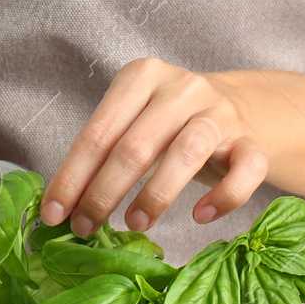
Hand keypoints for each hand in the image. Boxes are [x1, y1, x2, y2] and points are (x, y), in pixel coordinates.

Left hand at [41, 58, 267, 235]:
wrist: (237, 108)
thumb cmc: (167, 125)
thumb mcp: (130, 124)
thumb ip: (100, 155)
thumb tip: (61, 206)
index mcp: (141, 77)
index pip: (97, 133)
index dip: (72, 177)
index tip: (53, 214)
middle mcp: (181, 87)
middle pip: (135, 146)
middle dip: (103, 193)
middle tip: (86, 227)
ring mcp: (219, 111)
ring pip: (186, 154)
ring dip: (154, 196)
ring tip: (134, 224)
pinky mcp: (250, 139)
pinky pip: (244, 170)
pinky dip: (224, 196)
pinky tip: (201, 216)